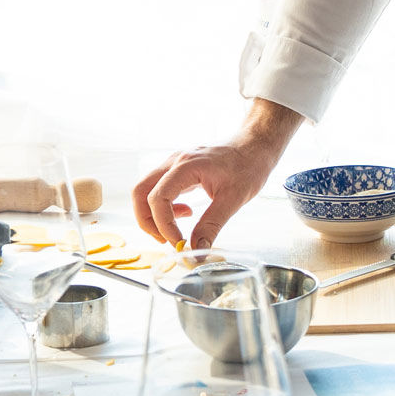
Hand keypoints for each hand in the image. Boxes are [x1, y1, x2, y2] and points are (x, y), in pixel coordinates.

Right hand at [133, 137, 282, 248]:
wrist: (254, 145)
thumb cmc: (248, 166)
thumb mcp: (234, 199)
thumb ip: (212, 225)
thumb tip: (198, 250)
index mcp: (186, 166)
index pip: (157, 198)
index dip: (163, 225)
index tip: (179, 243)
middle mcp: (174, 162)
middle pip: (140, 192)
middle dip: (147, 221)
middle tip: (165, 240)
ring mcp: (174, 163)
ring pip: (146, 189)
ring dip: (153, 214)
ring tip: (175, 230)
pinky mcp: (179, 168)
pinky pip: (159, 187)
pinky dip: (163, 206)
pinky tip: (186, 213)